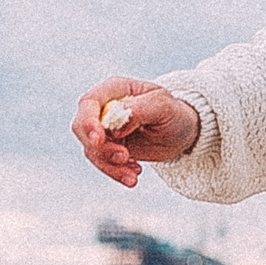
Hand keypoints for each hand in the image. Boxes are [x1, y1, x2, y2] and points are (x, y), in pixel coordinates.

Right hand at [72, 77, 200, 187]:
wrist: (182, 131)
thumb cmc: (174, 112)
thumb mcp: (163, 106)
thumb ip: (138, 110)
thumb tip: (115, 127)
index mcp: (114, 90)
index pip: (89, 103)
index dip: (88, 122)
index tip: (98, 140)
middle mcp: (104, 108)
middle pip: (82, 129)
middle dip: (99, 148)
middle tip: (123, 157)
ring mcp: (105, 130)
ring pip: (92, 150)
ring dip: (110, 165)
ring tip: (134, 174)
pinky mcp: (109, 148)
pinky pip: (103, 163)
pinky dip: (116, 172)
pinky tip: (134, 174)